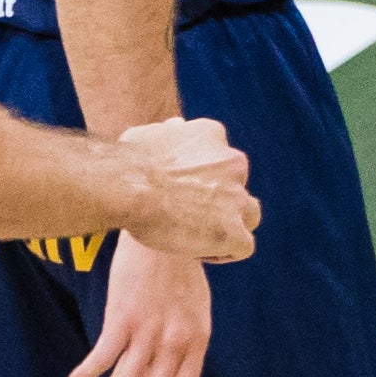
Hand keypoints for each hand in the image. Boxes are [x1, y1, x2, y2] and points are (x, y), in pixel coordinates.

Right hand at [67, 223, 213, 376]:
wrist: (165, 227)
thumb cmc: (179, 265)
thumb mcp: (196, 305)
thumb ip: (186, 337)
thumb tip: (172, 365)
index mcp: (197, 339)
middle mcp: (175, 341)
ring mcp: (149, 331)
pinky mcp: (122, 317)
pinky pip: (103, 358)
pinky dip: (89, 375)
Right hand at [109, 113, 256, 265]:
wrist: (129, 188)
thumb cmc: (126, 164)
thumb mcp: (147, 134)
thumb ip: (166, 132)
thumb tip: (175, 125)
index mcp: (212, 134)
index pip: (219, 158)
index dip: (202, 179)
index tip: (179, 192)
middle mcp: (233, 163)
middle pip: (237, 186)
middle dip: (219, 203)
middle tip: (186, 216)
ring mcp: (236, 197)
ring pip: (249, 215)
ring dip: (228, 226)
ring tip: (197, 237)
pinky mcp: (233, 230)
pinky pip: (242, 246)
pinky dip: (223, 251)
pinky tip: (197, 251)